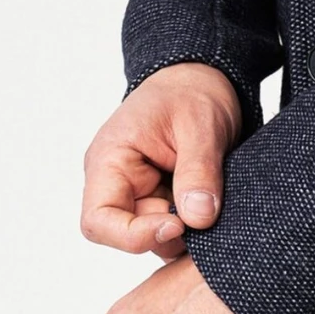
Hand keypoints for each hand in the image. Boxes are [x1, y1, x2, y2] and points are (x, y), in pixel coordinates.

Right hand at [81, 62, 244, 259]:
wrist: (203, 78)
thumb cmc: (192, 92)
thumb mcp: (201, 125)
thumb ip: (198, 171)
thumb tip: (198, 219)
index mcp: (110, 160)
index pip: (98, 220)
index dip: (132, 235)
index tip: (178, 225)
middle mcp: (117, 182)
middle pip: (129, 233)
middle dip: (169, 232)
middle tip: (208, 214)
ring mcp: (139, 193)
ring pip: (154, 236)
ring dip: (185, 232)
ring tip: (216, 205)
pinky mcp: (161, 200)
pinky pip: (171, 229)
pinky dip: (193, 227)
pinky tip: (214, 210)